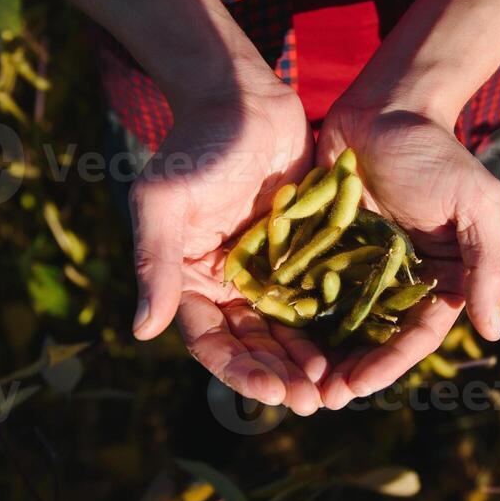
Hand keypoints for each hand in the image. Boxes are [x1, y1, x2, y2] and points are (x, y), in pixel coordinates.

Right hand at [128, 81, 325, 414]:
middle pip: (253, 345)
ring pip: (288, 328)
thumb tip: (142, 330)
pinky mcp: (302, 251)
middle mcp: (226, 283)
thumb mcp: (163, 202)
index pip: (212, 341)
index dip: (240, 371)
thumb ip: (154, 263)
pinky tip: (357, 343)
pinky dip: (333, 322)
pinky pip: (318, 295)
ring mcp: (266, 269)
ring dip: (308, 360)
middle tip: (314, 401)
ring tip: (335, 387)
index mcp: (188, 280)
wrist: (240, 98)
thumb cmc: (193, 146)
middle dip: (280, 375)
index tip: (271, 392)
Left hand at [314, 102, 499, 407]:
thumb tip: (494, 332)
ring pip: (337, 324)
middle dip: (348, 372)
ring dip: (317, 355)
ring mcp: (357, 267)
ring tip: (291, 382)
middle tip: (318, 399)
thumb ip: (489, 263)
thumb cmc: (436, 151)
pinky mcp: (322, 248)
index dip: (388, 364)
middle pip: (373, 340)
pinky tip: (269, 337)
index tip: (357, 387)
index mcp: (438, 278)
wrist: (385, 106)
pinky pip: (306, 289)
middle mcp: (397, 281)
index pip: (415, 336)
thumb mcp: (476, 203)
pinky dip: (291, 315)